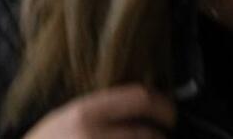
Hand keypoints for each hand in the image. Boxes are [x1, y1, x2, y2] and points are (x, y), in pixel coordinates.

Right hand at [21, 85, 177, 138]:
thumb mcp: (64, 117)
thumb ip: (98, 110)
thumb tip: (140, 106)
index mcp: (84, 113)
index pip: (139, 98)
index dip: (162, 105)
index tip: (168, 113)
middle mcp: (92, 135)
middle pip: (147, 134)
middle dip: (160, 137)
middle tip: (161, 137)